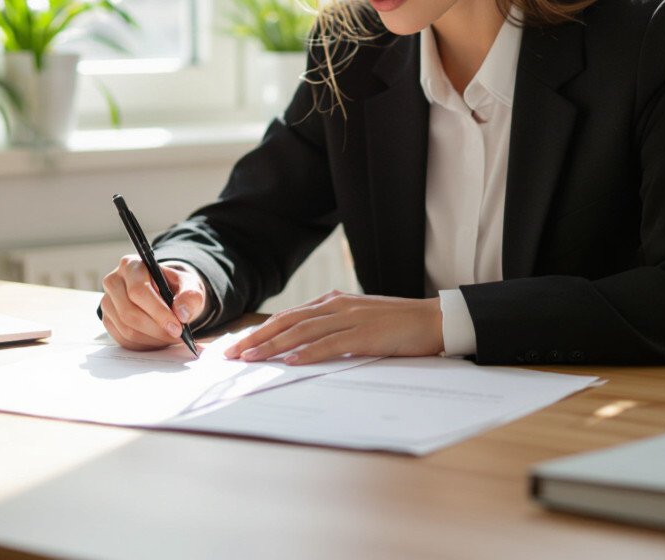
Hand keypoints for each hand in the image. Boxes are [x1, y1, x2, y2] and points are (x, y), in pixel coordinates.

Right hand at [100, 256, 207, 350]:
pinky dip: (145, 344)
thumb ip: (191, 296)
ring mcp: (107, 302)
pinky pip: (124, 340)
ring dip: (152, 339)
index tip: (177, 327)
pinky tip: (159, 339)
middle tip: (177, 335)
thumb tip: (182, 314)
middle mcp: (114, 281)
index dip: (158, 312)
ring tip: (171, 337)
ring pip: (126, 329)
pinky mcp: (108, 320)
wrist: (166, 293)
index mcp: (131, 265)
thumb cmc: (175, 287)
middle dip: (156, 329)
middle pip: (129, 313)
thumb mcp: (189, 285)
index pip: (138, 291)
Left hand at [223, 291, 442, 364]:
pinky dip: (308, 353)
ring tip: (250, 358)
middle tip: (232, 354)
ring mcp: (350, 318)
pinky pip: (330, 344)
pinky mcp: (365, 334)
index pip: (288, 316)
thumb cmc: (396, 325)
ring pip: (302, 332)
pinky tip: (290, 361)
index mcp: (333, 303)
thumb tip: (302, 349)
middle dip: (257, 338)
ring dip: (273, 346)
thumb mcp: (358, 322)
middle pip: (287, 322)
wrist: (432, 319)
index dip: (261, 330)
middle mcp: (336, 306)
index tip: (238, 344)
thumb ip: (333, 329)